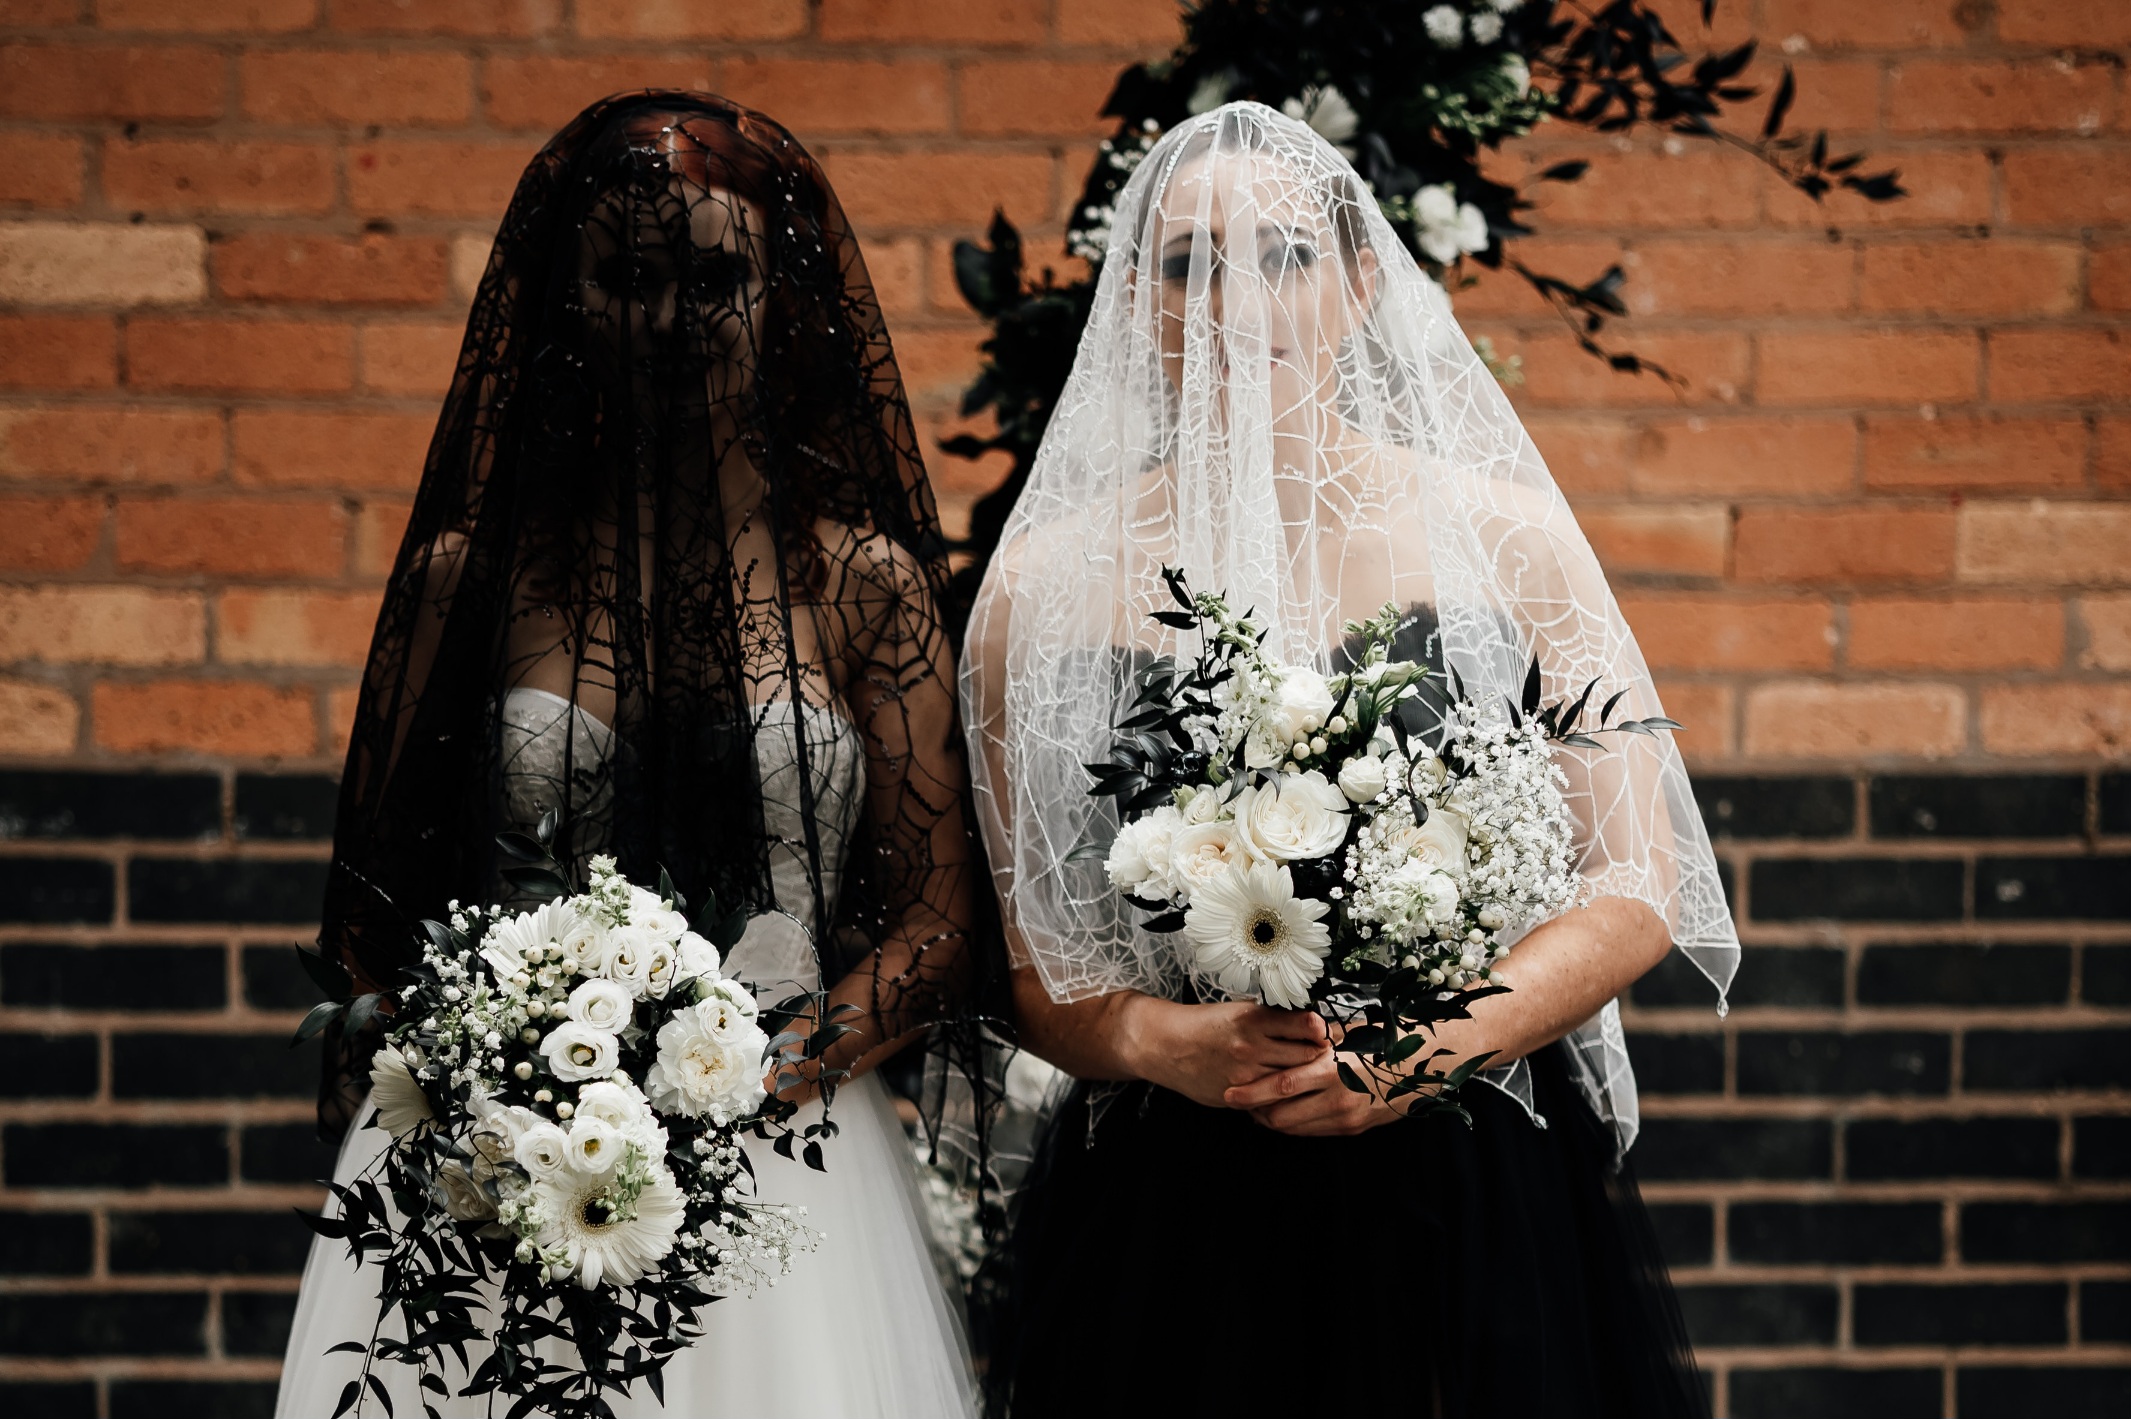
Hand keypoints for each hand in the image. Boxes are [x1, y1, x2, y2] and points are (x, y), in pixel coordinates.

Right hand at [1119, 996, 1329, 1108]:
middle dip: (1323, 1058)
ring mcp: (1244, 1073)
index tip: (1332, 1034)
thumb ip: (1271, 1020)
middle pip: (1306, 1055)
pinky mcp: (1236, 1094)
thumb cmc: (1204, 1025)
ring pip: (1292, 1080)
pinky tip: (1293, 1094)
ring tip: (1320, 1077)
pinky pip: (1271, 1100)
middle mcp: (1251, 1045)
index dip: (1324, 1031)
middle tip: (1337, 1058)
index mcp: (1254, 1018)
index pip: (1306, 1024)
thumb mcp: (1238, 1011)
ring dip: (1307, 1079)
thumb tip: (1310, 1025)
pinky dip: (1284, 1097)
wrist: (1166, 1045)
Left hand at [1222, 1048, 1412, 1135]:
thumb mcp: (1346, 1033)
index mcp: (1331, 1068)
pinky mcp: (1353, 1128)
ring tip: (1257, 1107)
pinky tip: (1285, 1112)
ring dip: (1271, 1120)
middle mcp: (1336, 1097)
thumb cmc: (1382, 1040)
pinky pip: (1312, 1131)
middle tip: (1237, 1102)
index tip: (1230, 1092)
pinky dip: (1293, 1124)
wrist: (1425, 1066)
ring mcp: (1345, 1116)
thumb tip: (1277, 1032)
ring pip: (1294, 1128)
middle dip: (1255, 1112)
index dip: (1251, 1093)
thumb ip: (1312, 1038)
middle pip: (1280, 1115)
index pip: (1280, 1087)